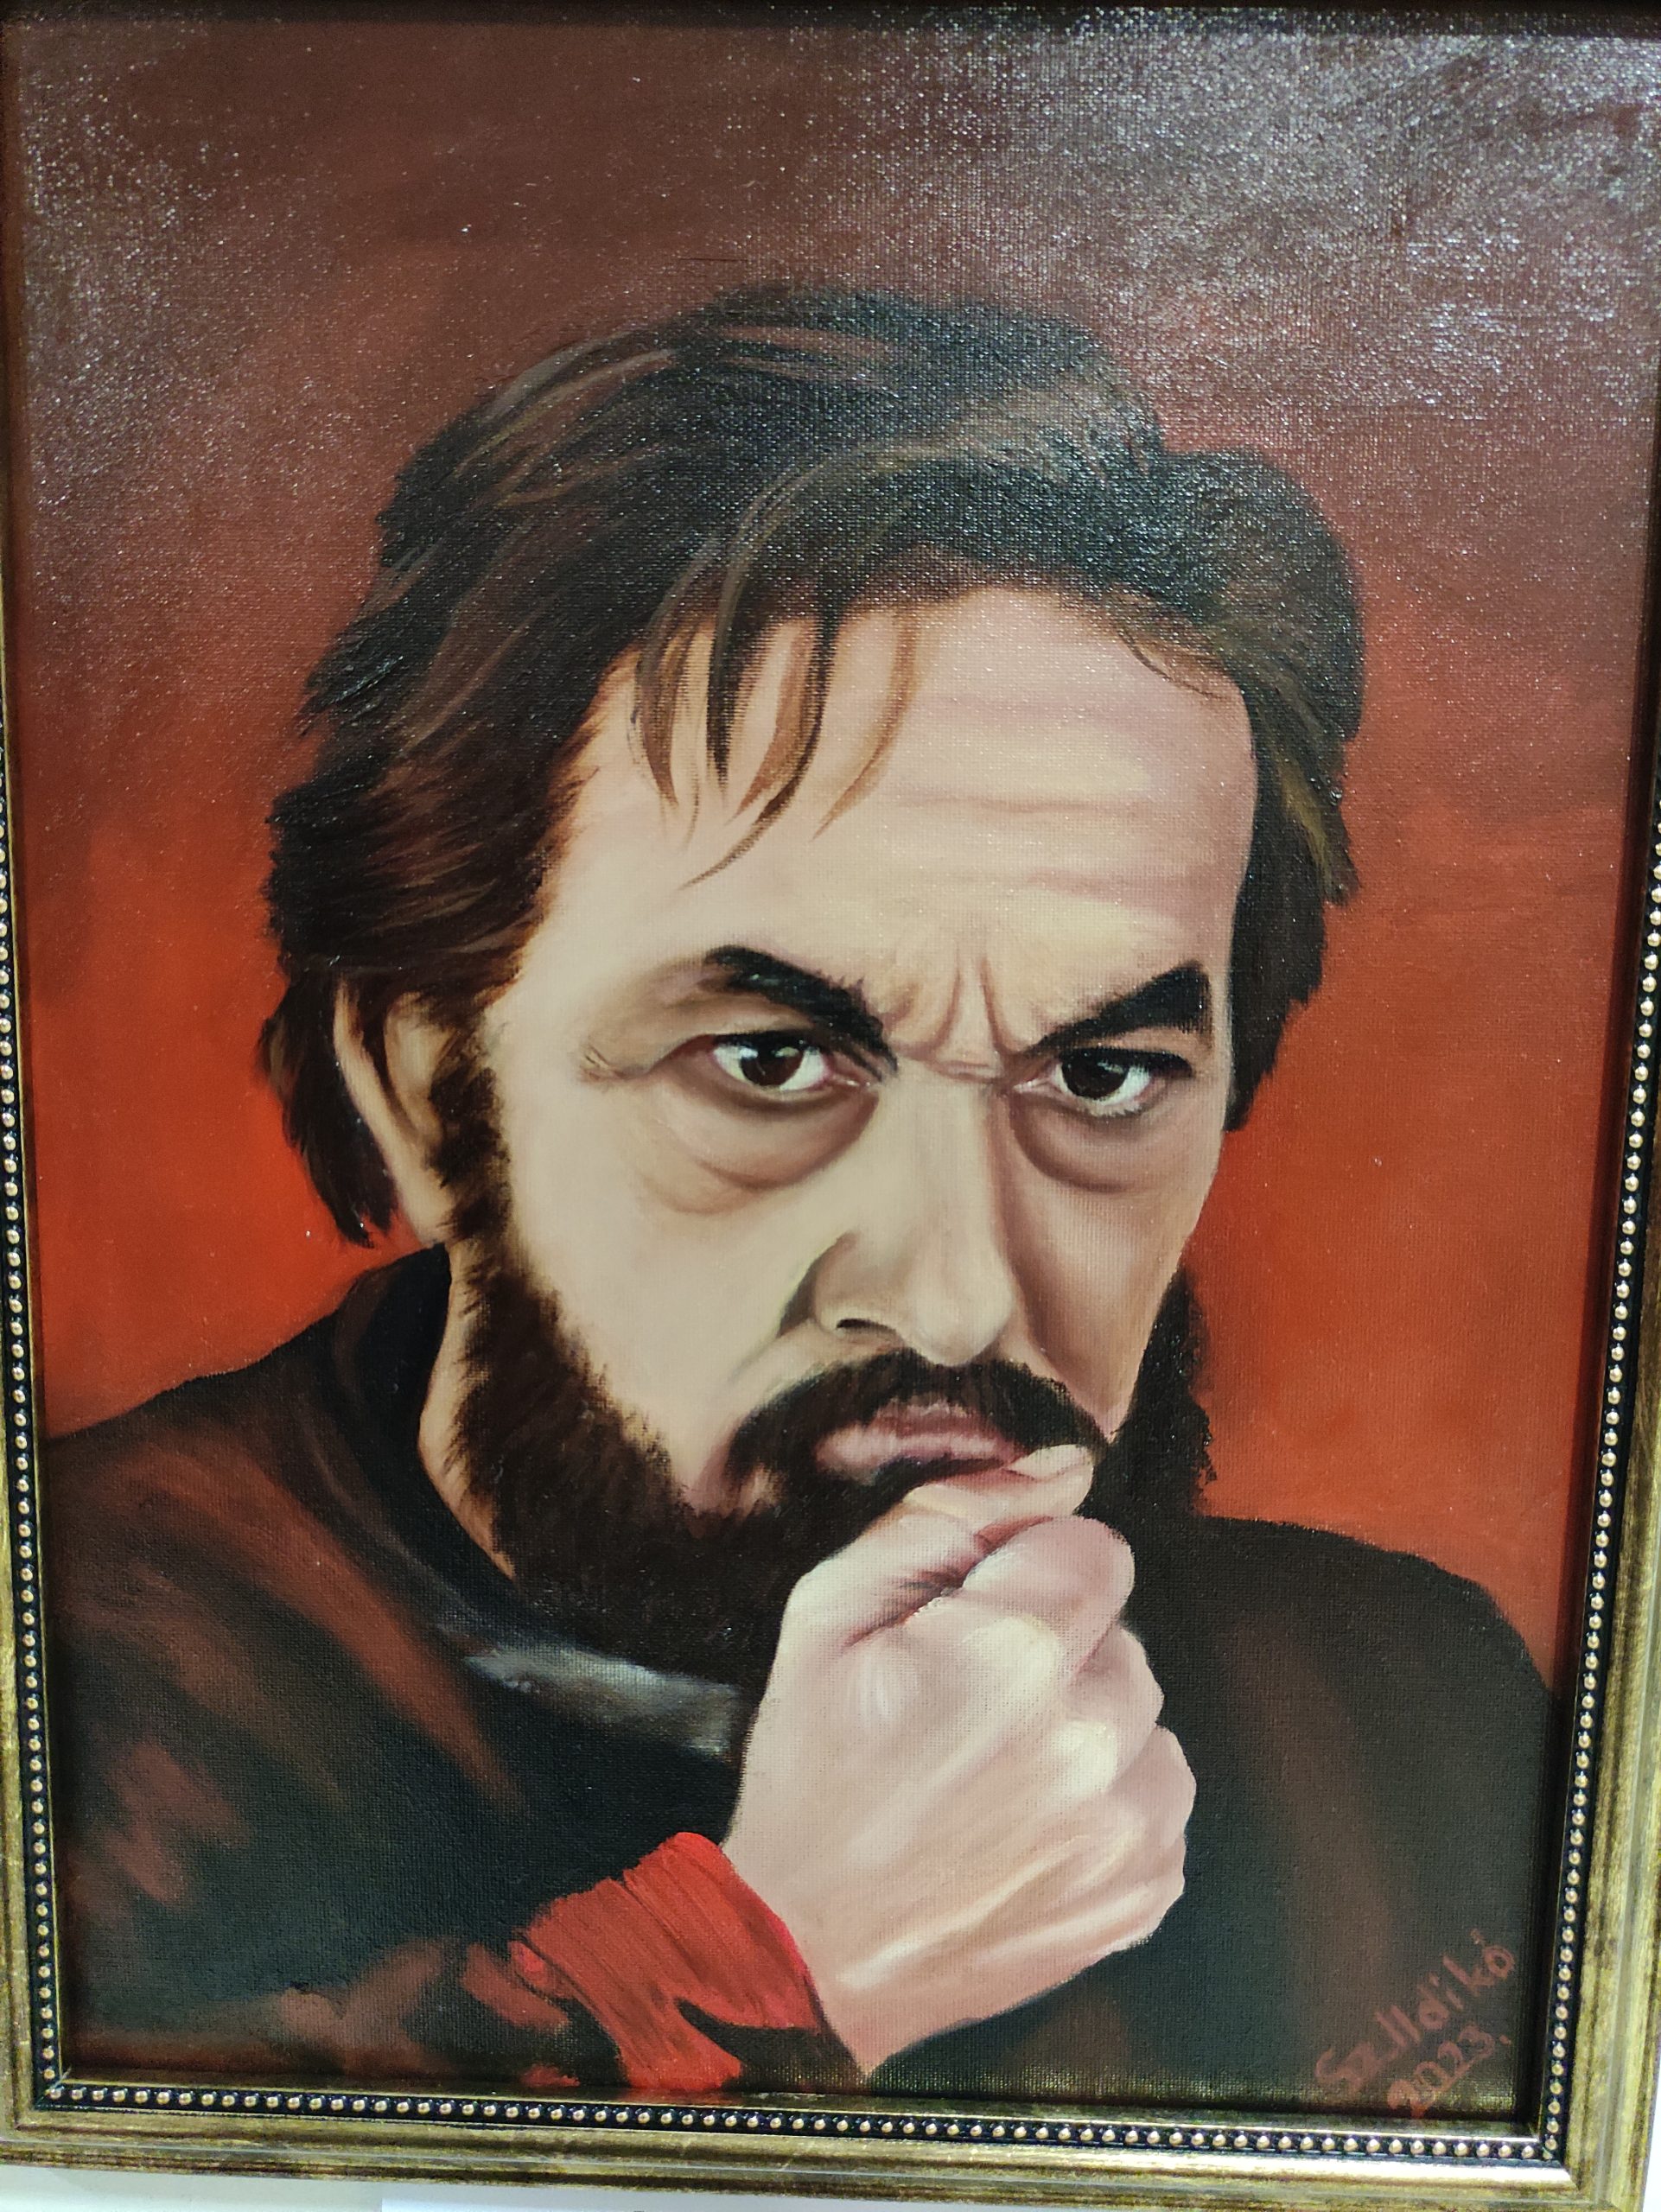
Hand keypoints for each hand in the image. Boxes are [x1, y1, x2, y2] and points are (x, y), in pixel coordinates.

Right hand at [723, 1444, 1192, 2071]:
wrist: (805, 1953)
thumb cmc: (812, 1773)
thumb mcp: (831, 1612)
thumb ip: (952, 1517)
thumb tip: (1066, 1466)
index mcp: (1016, 1653)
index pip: (1096, 1547)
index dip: (1029, 1575)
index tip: (972, 1626)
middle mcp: (1094, 1737)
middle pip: (1123, 1634)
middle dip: (1058, 1652)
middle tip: (967, 1709)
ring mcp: (1131, 1825)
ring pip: (1146, 1716)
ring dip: (1088, 1727)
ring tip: (997, 1771)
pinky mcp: (1148, 1888)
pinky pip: (1157, 1795)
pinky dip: (1106, 1800)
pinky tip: (1026, 1824)